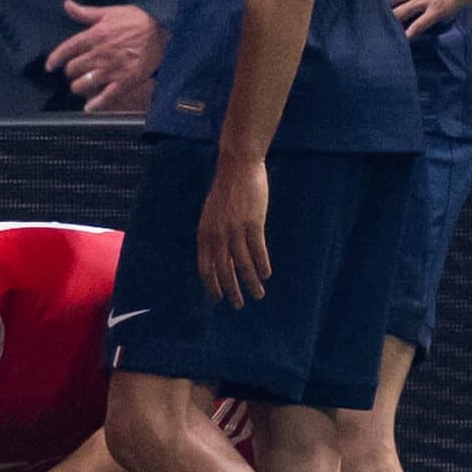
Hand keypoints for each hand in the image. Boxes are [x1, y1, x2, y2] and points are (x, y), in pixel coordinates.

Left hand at [45, 1, 165, 110]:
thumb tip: (66, 4)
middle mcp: (98, 55)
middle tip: (76, 71)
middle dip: (71, 71)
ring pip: (83, 84)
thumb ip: (85, 12)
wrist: (163, 30)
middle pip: (72, 69)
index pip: (66, 50)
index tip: (50, 66)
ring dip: (80, 86)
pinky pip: (105, 97)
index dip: (55, 59)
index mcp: (93, 36)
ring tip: (83, 85)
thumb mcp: (109, 13)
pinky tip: (90, 108)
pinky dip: (96, 105)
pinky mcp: (124, 82)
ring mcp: (111, 70)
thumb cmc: (136, 19)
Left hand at [196, 154, 270, 308]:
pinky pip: (258, 250)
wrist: (237, 167)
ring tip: (258, 294)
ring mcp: (235, 229)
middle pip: (223, 270)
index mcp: (205, 233)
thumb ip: (214, 236)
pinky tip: (266, 274)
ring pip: (242, 264)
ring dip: (251, 282)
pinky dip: (262, 264)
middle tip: (239, 305)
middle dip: (231, 291)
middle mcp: (217, 234)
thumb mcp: (212, 215)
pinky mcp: (253, 223)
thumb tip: (220, 258)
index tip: (218, 300)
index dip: (212, 285)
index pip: (205, 267)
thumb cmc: (226, 192)